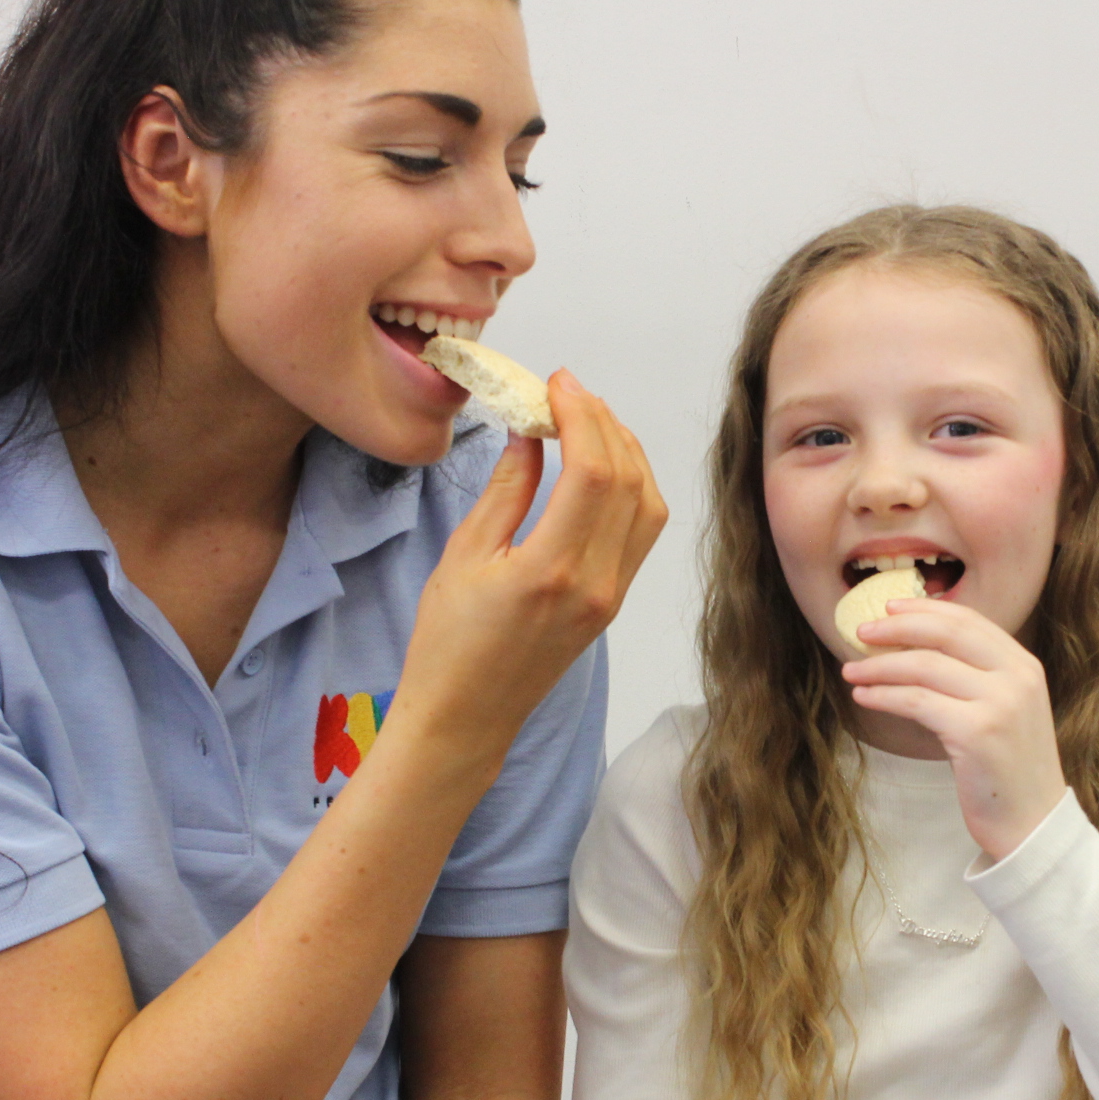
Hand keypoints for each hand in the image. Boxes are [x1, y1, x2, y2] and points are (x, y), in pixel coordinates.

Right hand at [398, 370, 666, 749]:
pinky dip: (632, 486)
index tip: (557, 383)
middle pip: (629, 481)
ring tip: (589, 418)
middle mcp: (595, 583)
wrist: (468, 716)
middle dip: (605, 423)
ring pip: (649, 505)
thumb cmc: (449, 643)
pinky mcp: (613, 602)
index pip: (593, 473)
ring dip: (627, 451)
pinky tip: (602, 464)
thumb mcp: (464, 556)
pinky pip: (642, 531)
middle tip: (569, 392)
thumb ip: (506, 489)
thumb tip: (531, 431)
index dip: (582, 415)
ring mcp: (611, 595)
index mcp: (551, 570)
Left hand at [842, 599, 1067, 862]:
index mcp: (1024, 665)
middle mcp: (1017, 677)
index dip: (924, 610)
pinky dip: (884, 695)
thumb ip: (977, 678)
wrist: (1033, 824)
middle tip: (861, 631)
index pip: (969, 621)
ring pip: (925, 666)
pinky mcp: (976, 732)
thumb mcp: (1005, 711)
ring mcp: (999, 703)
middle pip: (946, 633)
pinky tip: (865, 697)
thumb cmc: (1008, 770)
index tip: (889, 609)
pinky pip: (917, 702)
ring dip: (880, 666)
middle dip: (897, 627)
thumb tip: (915, 648)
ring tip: (852, 671)